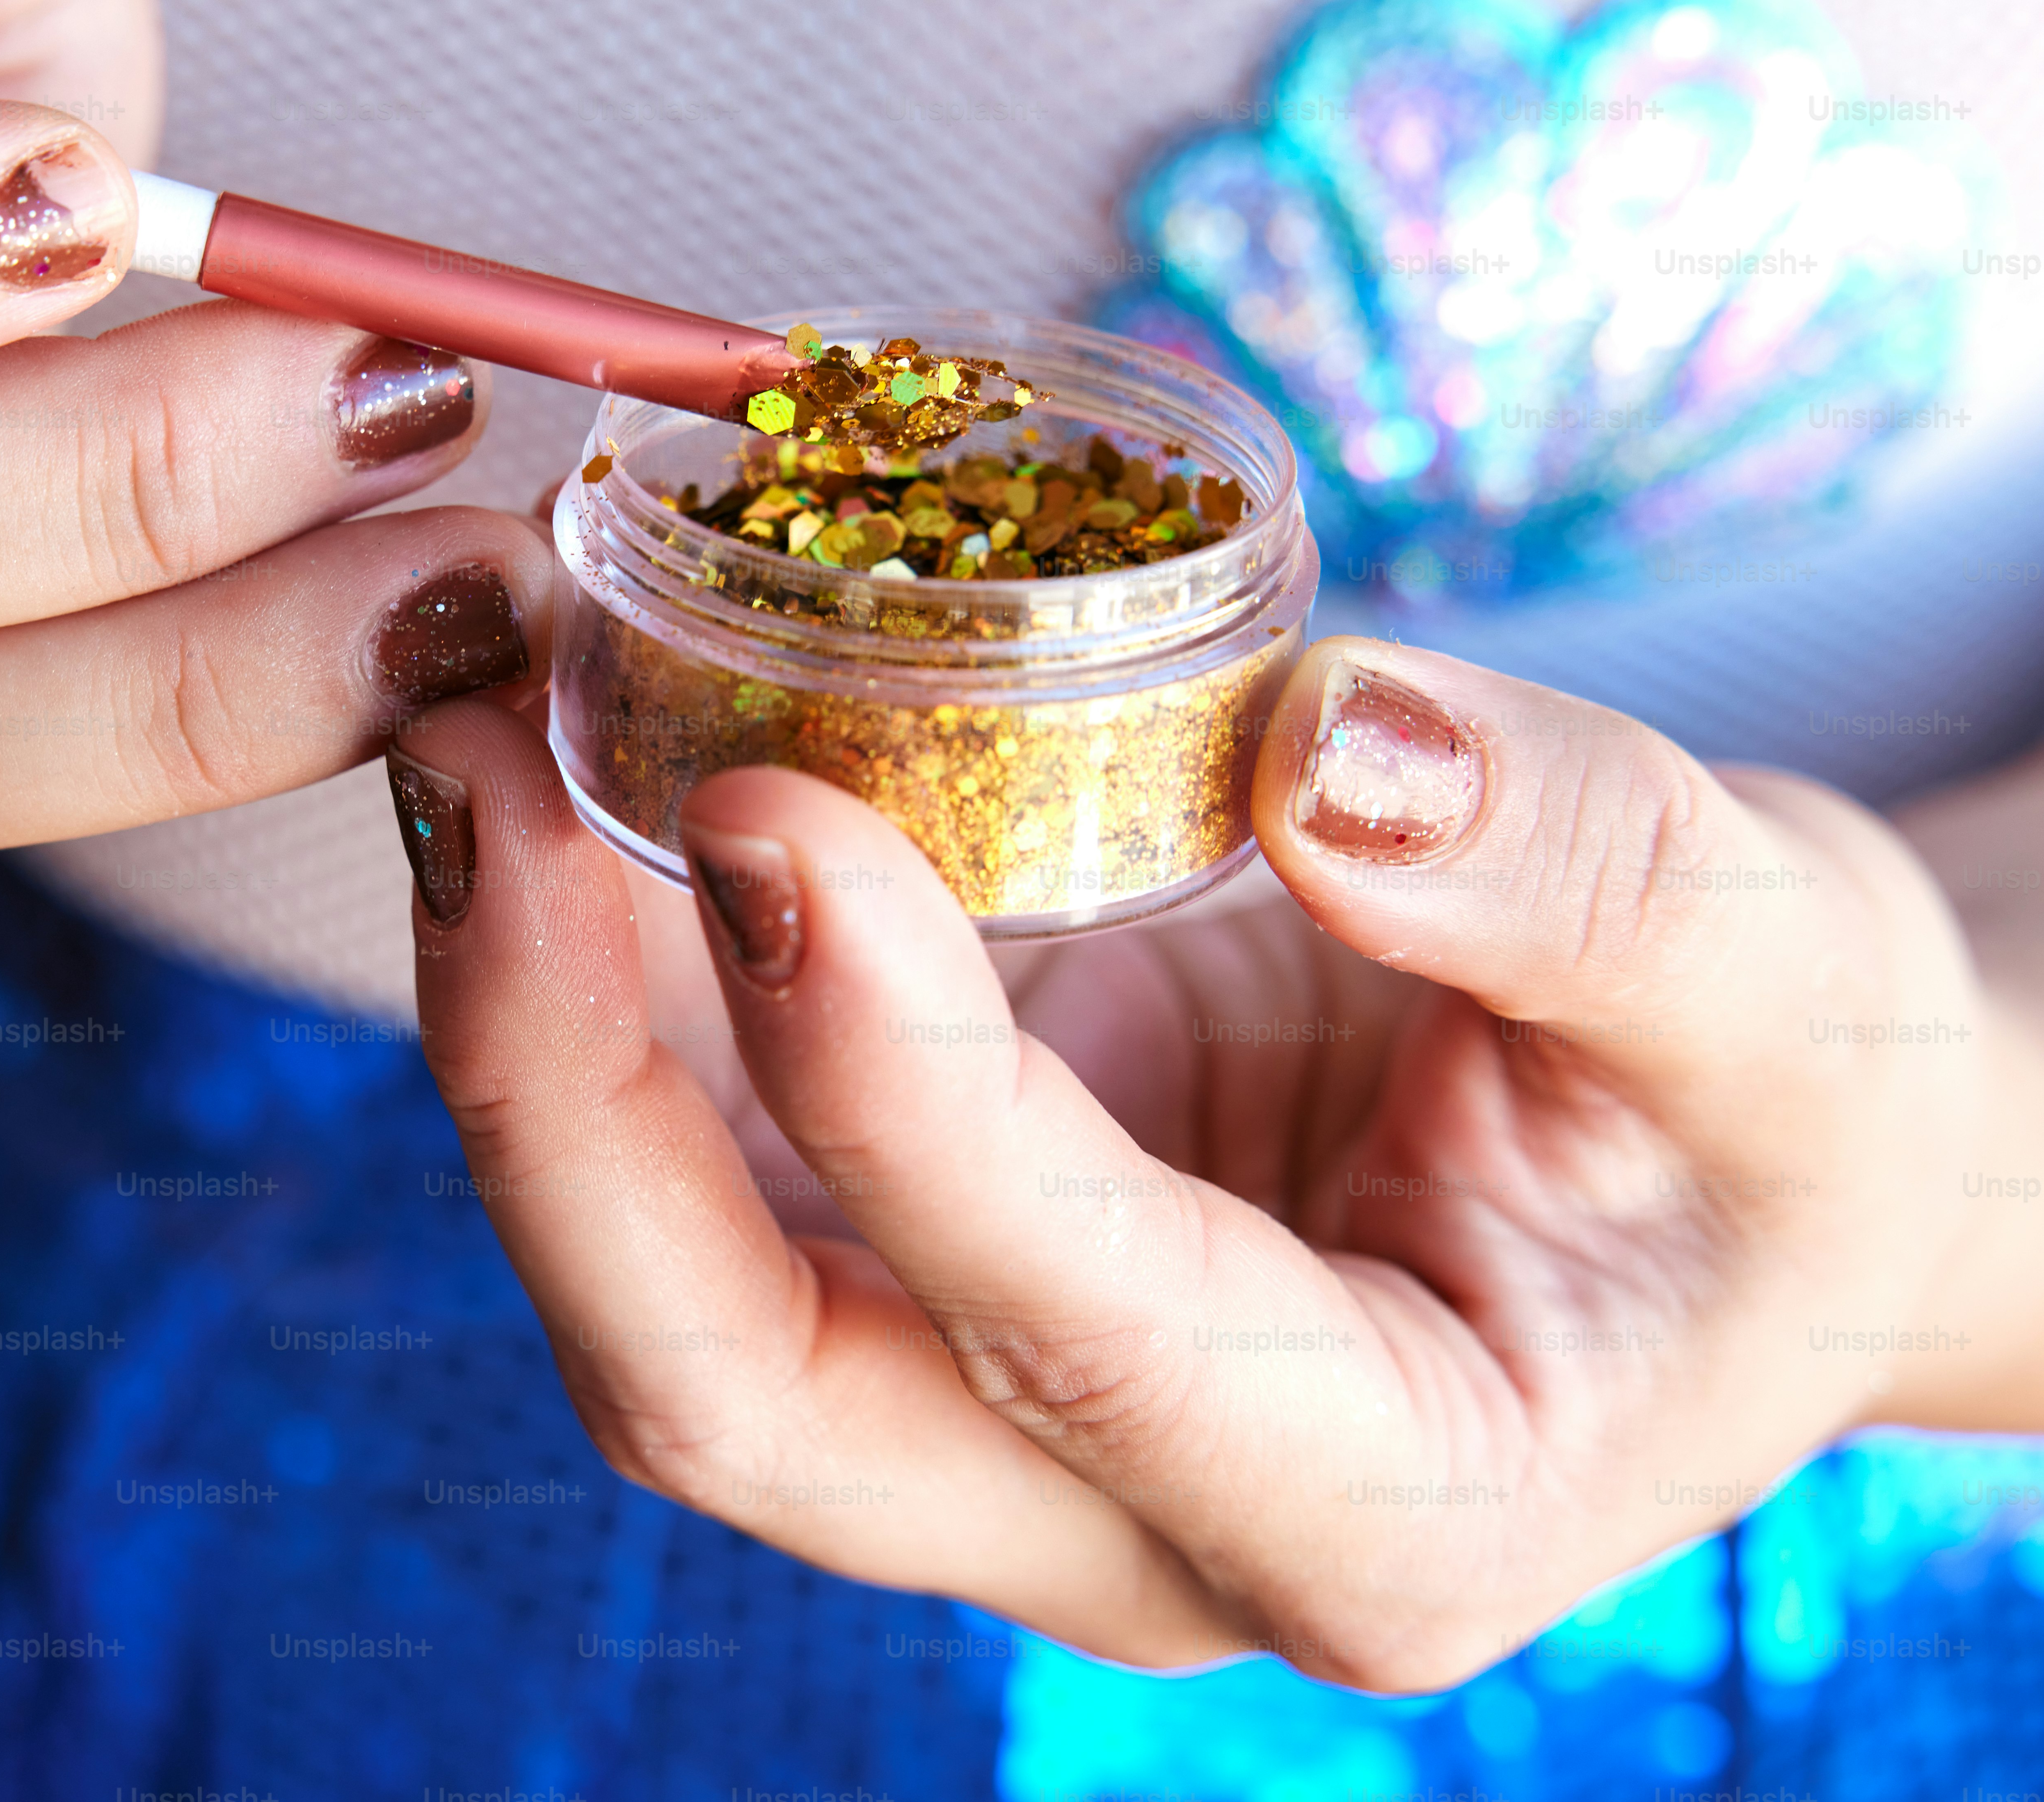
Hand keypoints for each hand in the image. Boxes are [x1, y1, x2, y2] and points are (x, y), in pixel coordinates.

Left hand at [383, 637, 2043, 1687]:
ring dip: (519, 1023)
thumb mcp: (1786, 981)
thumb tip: (1330, 751)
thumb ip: (1582, 882)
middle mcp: (1117, 1509)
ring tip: (451, 727)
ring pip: (656, 1278)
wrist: (1715, 1150)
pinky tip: (546, 764)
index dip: (893, 1084)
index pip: (1067, 1331)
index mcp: (1373, 1505)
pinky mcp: (909, 1251)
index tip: (769, 807)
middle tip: (470, 776)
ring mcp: (980, 1394)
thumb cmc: (1775, 1107)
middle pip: (742, 1383)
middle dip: (561, 1103)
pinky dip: (589, 972)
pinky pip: (690, 1150)